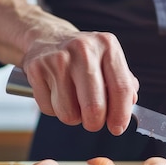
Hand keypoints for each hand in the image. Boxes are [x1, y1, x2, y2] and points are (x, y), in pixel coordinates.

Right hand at [22, 20, 138, 135]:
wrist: (48, 36)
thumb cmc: (84, 55)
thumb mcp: (109, 60)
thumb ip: (124, 83)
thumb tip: (129, 106)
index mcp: (107, 46)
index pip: (121, 89)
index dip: (121, 115)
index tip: (117, 128)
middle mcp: (83, 50)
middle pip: (94, 107)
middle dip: (95, 123)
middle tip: (94, 121)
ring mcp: (58, 59)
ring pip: (69, 114)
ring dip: (73, 116)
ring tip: (73, 100)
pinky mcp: (36, 69)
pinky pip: (49, 109)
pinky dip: (54, 109)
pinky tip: (57, 93)